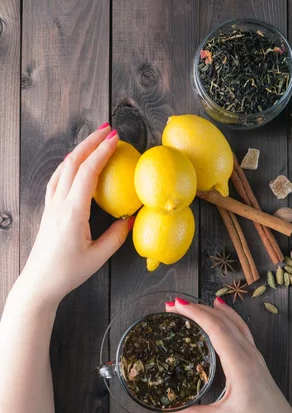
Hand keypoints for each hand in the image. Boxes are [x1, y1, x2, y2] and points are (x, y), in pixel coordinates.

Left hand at [17, 124, 133, 305]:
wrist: (39, 283)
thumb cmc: (68, 272)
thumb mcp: (98, 256)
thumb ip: (117, 236)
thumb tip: (131, 218)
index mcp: (73, 212)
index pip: (88, 173)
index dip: (102, 152)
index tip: (116, 139)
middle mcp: (59, 203)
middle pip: (73, 163)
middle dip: (91, 142)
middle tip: (108, 129)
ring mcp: (51, 205)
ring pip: (63, 168)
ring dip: (79, 150)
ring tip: (93, 140)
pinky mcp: (48, 210)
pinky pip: (57, 179)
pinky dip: (68, 164)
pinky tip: (74, 163)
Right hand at [163, 298, 291, 412]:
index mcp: (240, 364)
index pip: (216, 329)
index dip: (196, 314)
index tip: (177, 305)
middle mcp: (248, 353)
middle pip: (222, 320)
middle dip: (197, 308)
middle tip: (173, 304)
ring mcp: (253, 353)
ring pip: (232, 321)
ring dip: (210, 310)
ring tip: (190, 304)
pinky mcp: (254, 356)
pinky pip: (240, 327)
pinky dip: (227, 315)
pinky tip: (219, 309)